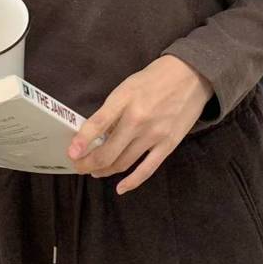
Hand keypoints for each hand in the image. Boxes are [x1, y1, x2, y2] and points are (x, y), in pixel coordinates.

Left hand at [67, 54, 214, 193]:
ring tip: (94, 170)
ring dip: (104, 170)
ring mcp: (154, 134)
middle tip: (78, 165)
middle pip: (107, 152)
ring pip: (123, 162)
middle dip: (87, 163)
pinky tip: (120, 188)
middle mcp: (138, 119)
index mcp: (125, 99)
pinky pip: (147, 169)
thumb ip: (113, 110)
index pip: (97, 124)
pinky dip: (132, 182)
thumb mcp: (127, 87)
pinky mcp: (168, 144)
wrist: (191, 75)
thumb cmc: (155, 79)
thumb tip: (97, 135)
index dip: (81, 141)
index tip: (71, 153)